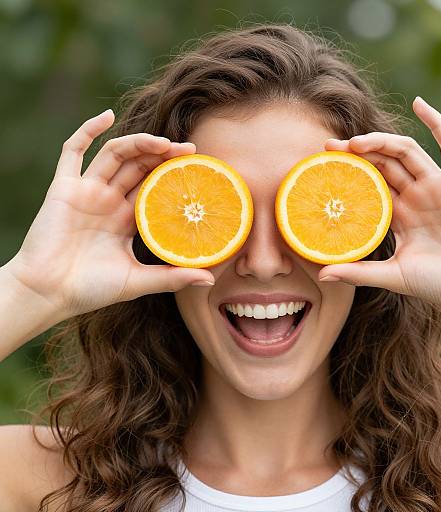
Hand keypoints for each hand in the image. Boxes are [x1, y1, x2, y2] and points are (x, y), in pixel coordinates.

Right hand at [8, 109, 215, 317]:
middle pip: (140, 166)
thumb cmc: (91, 290)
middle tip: (189, 151)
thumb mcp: (138, 281)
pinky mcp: (64, 188)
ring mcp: (87, 191)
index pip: (155, 187)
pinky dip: (87, 131)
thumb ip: (172, 277)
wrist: (48, 294)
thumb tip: (209, 278)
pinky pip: (72, 151)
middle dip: (164, 155)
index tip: (199, 169)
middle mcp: (109, 201)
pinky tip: (107, 116)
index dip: (174, 175)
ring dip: (139, 143)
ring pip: (116, 155)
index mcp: (127, 219)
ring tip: (164, 142)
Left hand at [319, 96, 440, 313]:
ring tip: (355, 142)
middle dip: (357, 153)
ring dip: (381, 142)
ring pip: (406, 152)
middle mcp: (416, 196)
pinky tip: (419, 103)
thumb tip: (323, 275)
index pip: (369, 185)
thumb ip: (358, 272)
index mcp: (400, 215)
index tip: (323, 166)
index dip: (348, 173)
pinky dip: (436, 122)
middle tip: (330, 147)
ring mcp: (438, 186)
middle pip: (382, 164)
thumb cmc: (439, 284)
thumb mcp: (392, 275)